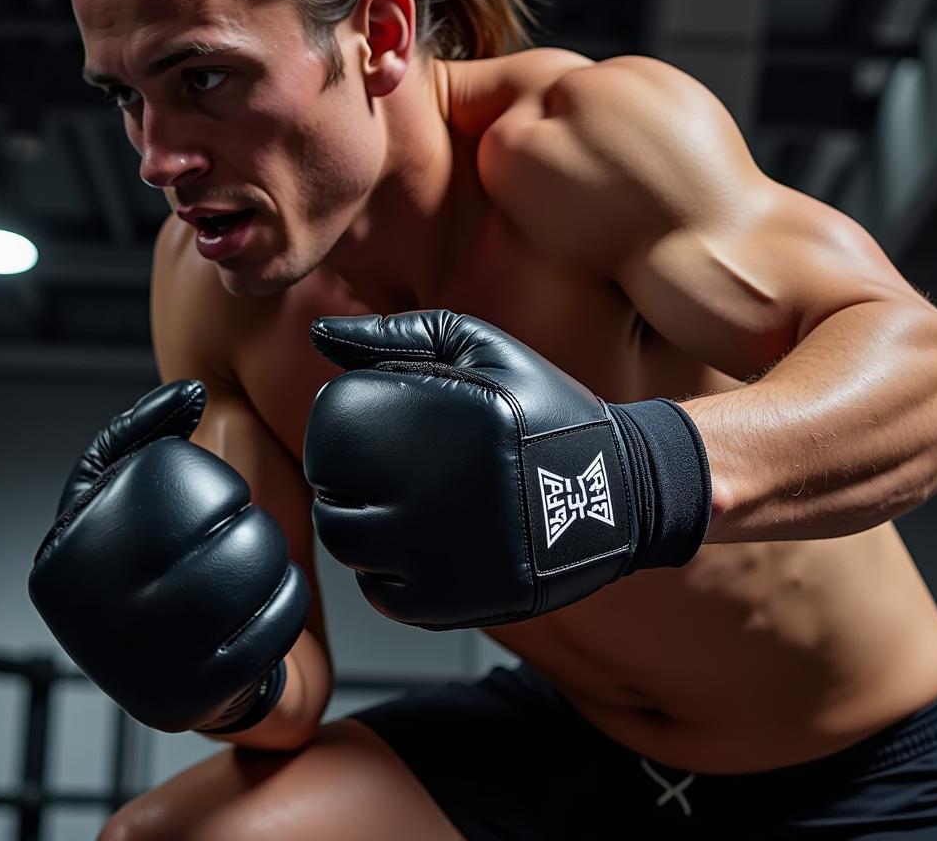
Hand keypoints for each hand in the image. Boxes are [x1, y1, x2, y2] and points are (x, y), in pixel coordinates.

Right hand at [29, 380, 308, 732]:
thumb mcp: (149, 483)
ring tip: (262, 566)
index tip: (232, 493)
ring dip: (272, 563)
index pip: (152, 487)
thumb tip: (190, 396)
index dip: (217, 485)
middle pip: (202, 533)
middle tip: (252, 531)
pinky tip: (270, 605)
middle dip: (251, 525)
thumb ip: (151, 431)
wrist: (217, 648)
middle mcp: (89, 614)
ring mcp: (135, 665)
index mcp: (66, 555)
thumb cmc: (184, 555)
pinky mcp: (187, 702)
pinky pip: (262, 639)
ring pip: (237, 579)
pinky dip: (285, 608)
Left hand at [304, 310, 711, 628]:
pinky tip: (428, 544)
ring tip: (407, 508)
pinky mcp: (455, 604)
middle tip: (385, 473)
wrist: (615, 494)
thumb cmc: (545, 413)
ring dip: (365, 528)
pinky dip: (391, 572)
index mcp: (444, 424)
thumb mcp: (484, 348)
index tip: (369, 431)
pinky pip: (384, 595)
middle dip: (347, 483)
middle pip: (332, 501)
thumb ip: (401, 335)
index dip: (343, 429)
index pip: (336, 432)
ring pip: (352, 551)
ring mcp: (444, 557)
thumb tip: (321, 333)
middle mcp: (437, 495)